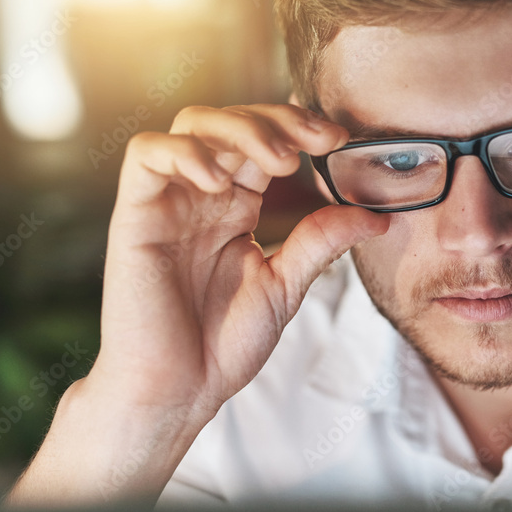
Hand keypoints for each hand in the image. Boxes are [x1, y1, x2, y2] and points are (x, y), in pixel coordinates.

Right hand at [5, 104, 387, 505]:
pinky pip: (146, 155)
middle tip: (318, 141)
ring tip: (279, 162)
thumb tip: (377, 216)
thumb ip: (321, 242)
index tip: (339, 139)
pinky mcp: (135, 214)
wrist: (178, 391)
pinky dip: (184, 154)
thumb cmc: (222, 345)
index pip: (264, 143)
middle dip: (278, 121)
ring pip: (192, 125)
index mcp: (236, 208)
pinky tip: (220, 184)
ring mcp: (167, 202)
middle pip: (232, 122)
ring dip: (239, 129)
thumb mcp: (284, 285)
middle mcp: (201, 197)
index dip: (298, 128)